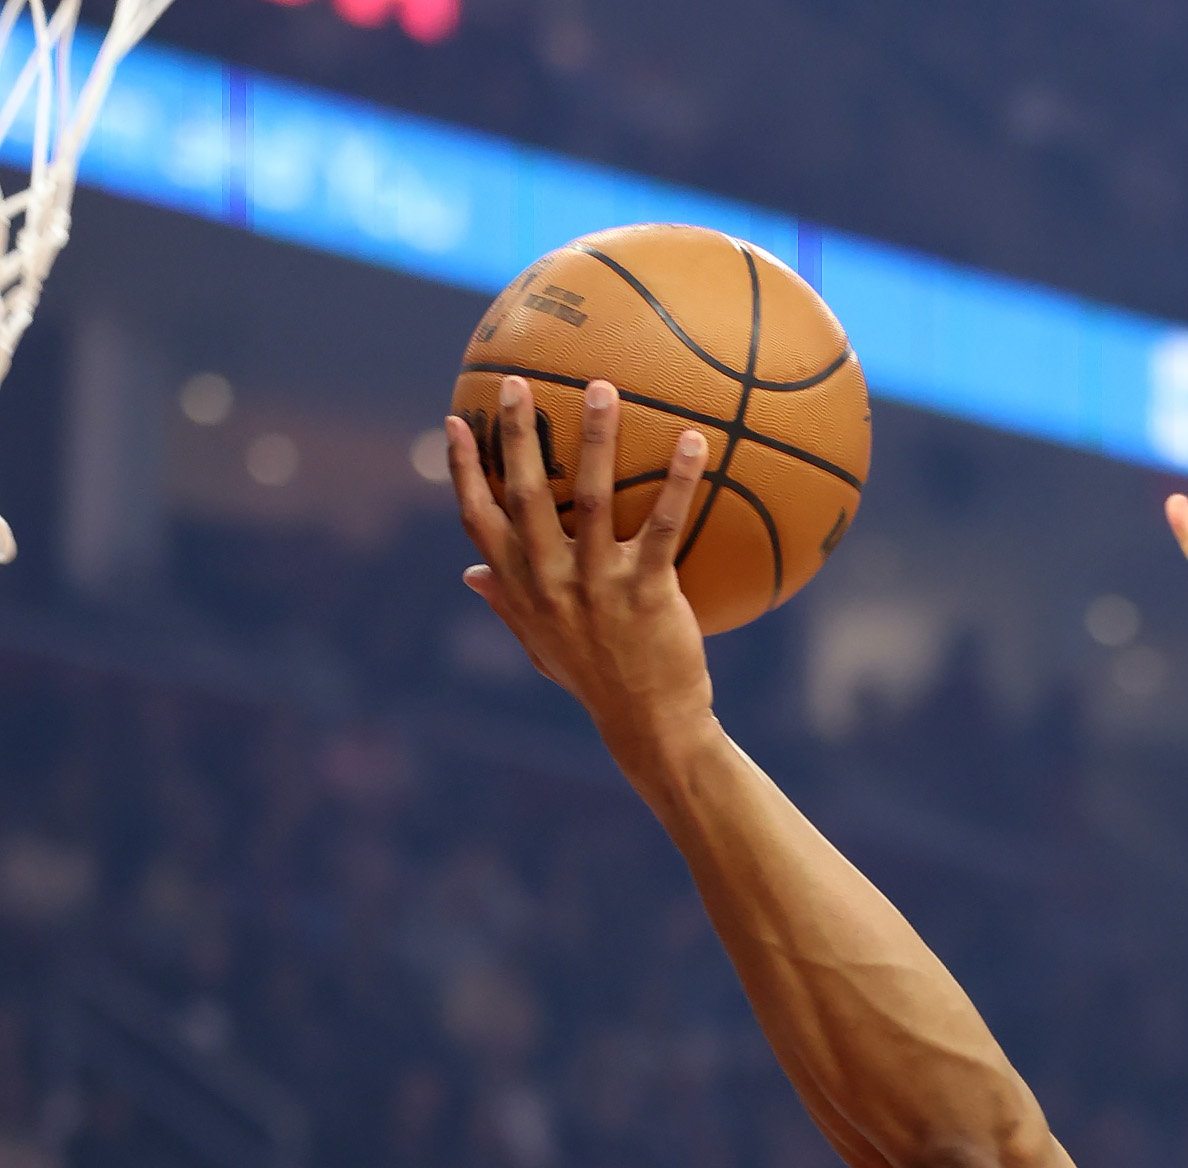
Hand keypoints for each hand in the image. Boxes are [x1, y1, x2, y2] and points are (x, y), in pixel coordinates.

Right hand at [446, 377, 716, 790]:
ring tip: (603, 388)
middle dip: (519, 436)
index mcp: (522, 590)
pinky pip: (661, 525)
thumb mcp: (542, 647)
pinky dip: (677, 481)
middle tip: (519, 382)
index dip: (465, 470)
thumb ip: (508, 605)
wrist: (650, 727)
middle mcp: (551, 582)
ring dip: (595, 439)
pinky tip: (692, 441)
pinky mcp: (646, 592)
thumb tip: (470, 575)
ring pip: (589, 498)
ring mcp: (597, 585)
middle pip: (525, 495)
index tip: (459, 421)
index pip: (479, 521)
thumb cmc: (597, 682)